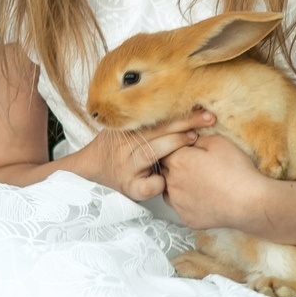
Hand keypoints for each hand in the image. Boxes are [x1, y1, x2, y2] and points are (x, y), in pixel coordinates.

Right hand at [60, 110, 213, 202]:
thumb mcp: (124, 131)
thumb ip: (146, 124)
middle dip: (185, 124)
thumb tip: (183, 111)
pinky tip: (165, 181)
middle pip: (156, 131)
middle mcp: (124, 146)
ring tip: (193, 139)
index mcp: (125, 130)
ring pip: (151, 152)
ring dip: (174, 144)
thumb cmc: (113, 150)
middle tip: (208, 119)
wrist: (87, 172)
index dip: (179, 115)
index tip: (201, 110)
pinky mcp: (128, 186)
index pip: (154, 119)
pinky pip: (147, 185)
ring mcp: (126, 166)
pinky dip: (158, 183)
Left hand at [157, 132, 272, 232]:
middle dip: (175, 166)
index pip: (165, 151)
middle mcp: (172, 182)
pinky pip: (180, 207)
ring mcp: (178, 203)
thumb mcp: (219, 142)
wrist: (249, 202)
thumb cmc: (236, 171)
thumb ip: (197, 139)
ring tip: (199, 183)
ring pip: (169, 190)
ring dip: (178, 185)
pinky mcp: (186, 218)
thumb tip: (190, 142)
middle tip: (195, 167)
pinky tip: (203, 198)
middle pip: (164, 171)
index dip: (177, 149)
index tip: (189, 151)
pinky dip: (188, 202)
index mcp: (177, 161)